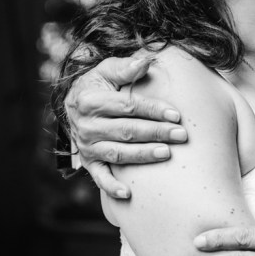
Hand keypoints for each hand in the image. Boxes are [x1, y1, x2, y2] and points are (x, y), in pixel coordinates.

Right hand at [66, 53, 187, 198]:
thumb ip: (126, 67)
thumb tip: (146, 61)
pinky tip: (128, 194)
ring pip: (118, 153)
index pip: (128, 106)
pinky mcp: (88, 161)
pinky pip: (99, 177)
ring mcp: (86, 146)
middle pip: (126, 130)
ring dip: (143, 155)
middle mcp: (86, 125)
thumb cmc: (99, 83)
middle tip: (181, 135)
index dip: (153, 110)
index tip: (176, 114)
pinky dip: (111, 187)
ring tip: (167, 153)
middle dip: (156, 132)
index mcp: (91, 100)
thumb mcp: (108, 70)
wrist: (73, 102)